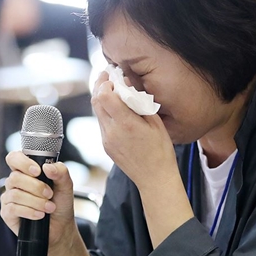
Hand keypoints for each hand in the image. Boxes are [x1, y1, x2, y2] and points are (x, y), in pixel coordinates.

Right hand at [0, 151, 77, 249]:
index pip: (14, 158)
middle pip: (15, 177)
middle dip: (35, 187)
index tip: (38, 171)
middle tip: (49, 194)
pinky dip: (29, 211)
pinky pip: (12, 208)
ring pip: (15, 194)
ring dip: (35, 201)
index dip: (23, 162)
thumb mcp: (66, 185)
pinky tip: (40, 215)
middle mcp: (15, 183)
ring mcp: (9, 197)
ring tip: (49, 208)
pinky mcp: (7, 213)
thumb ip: (60, 172)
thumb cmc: (60, 203)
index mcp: (26, 171)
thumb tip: (47, 167)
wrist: (61, 227)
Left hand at [91, 71, 177, 188]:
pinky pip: (101, 123)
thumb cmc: (160, 151)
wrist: (154, 178)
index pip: (104, 96)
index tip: (115, 76)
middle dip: (100, 86)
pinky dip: (105, 111)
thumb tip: (128, 86)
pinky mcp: (105, 145)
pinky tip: (115, 108)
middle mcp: (112, 131)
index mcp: (126, 124)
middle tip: (108, 76)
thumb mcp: (155, 123)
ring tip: (112, 90)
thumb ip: (139, 103)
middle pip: (95, 101)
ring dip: (101, 98)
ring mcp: (106, 139)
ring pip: (96, 111)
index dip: (107, 83)